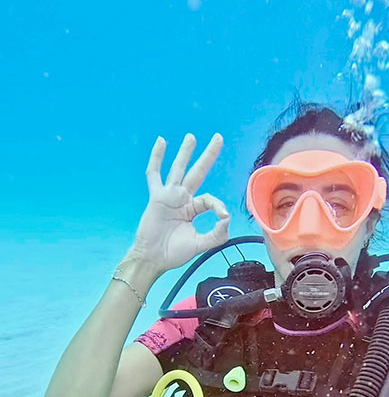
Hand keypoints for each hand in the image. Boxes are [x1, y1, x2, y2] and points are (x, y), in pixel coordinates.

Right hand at [130, 133, 229, 274]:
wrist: (153, 259)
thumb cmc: (174, 253)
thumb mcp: (201, 244)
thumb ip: (217, 234)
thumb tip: (227, 218)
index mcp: (193, 209)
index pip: (209, 199)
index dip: (218, 205)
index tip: (223, 216)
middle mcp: (182, 199)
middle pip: (198, 172)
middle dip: (208, 155)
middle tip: (218, 137)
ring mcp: (168, 196)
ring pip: (178, 169)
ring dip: (185, 152)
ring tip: (192, 137)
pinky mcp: (156, 197)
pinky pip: (154, 174)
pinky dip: (157, 158)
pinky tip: (161, 142)